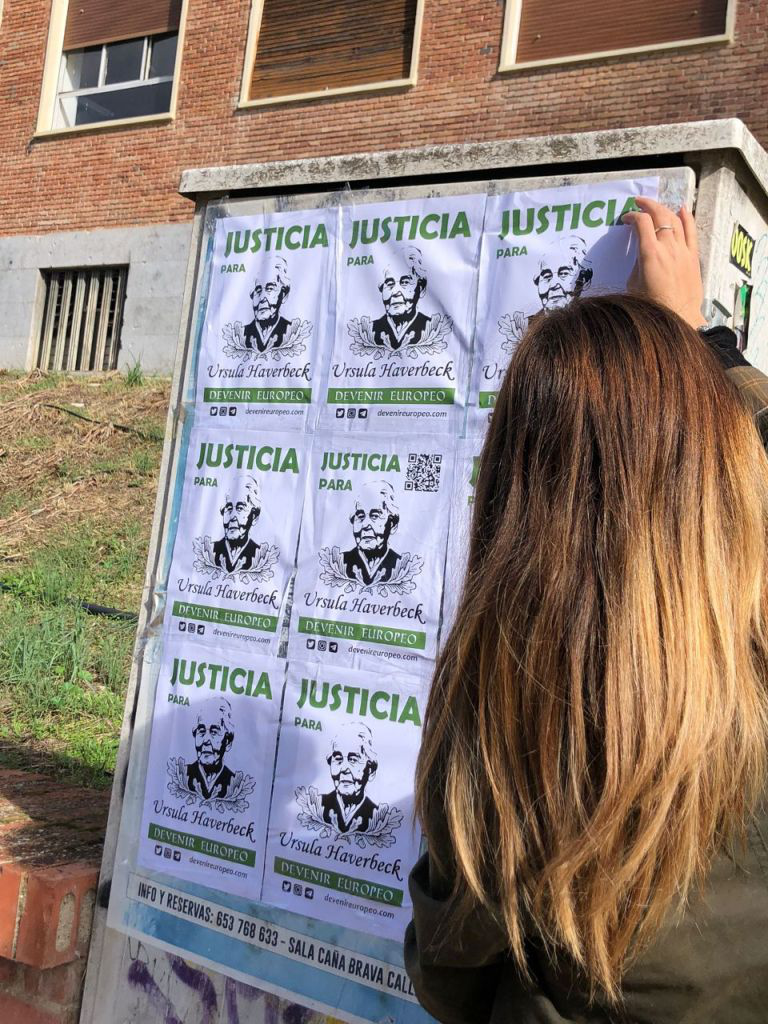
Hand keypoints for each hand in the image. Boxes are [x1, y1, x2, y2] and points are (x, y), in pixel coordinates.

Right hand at [623, 197, 705, 328]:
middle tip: (638, 203)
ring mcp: (683, 250)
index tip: (625, 219)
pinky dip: (687, 217)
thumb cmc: (651, 305)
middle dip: (647, 205)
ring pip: (675, 219)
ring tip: (656, 207)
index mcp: (650, 254)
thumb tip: (640, 252)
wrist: (678, 317)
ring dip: (664, 209)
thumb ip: (637, 263)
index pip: (641, 223)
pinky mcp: (693, 257)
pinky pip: (692, 231)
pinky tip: (683, 209)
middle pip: (660, 215)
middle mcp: (668, 247)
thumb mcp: (634, 284)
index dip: (632, 216)